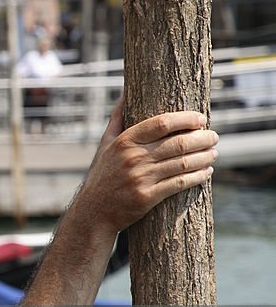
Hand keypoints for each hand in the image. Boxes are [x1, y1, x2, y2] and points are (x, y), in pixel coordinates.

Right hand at [76, 109, 216, 235]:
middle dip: (202, 138)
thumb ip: (117, 120)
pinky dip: (198, 176)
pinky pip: (180, 183)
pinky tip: (207, 172)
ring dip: (204, 157)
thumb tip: (126, 94)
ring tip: (213, 153)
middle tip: (213, 137)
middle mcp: (133, 158)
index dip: (186, 119)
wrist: (93, 212)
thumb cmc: (102, 175)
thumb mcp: (105, 146)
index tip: (201, 119)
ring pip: (183, 163)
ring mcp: (140, 178)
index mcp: (124, 142)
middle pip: (178, 143)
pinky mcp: (147, 197)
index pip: (162, 123)